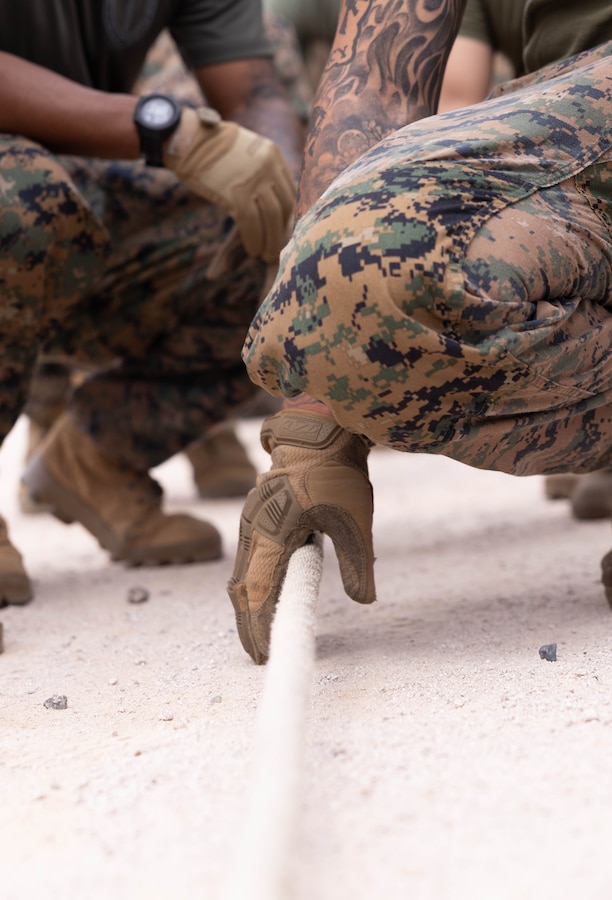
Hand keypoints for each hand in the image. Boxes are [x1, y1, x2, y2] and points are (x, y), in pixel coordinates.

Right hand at [164, 107, 294, 262]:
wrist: (185, 139)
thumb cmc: (209, 147)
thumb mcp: (243, 150)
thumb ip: (258, 169)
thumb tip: (265, 198)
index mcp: (272, 153)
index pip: (289, 190)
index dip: (288, 215)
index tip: (283, 230)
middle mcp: (268, 166)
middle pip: (284, 206)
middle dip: (281, 232)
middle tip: (277, 249)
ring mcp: (254, 179)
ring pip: (271, 218)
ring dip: (270, 241)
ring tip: (266, 254)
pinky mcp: (237, 193)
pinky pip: (252, 223)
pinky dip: (254, 240)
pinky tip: (253, 250)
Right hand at [227, 410, 375, 663]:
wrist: (318, 431)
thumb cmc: (336, 473)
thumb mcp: (356, 520)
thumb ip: (358, 563)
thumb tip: (365, 601)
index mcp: (272, 534)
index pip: (257, 593)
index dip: (258, 627)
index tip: (265, 654)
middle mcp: (253, 530)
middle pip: (240, 589)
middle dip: (248, 624)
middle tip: (260, 653)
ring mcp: (250, 521)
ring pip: (240, 574)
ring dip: (248, 605)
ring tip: (260, 633)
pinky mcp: (255, 516)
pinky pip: (246, 559)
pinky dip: (250, 585)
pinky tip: (264, 595)